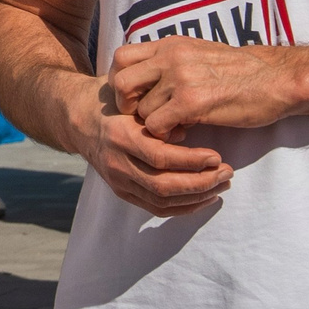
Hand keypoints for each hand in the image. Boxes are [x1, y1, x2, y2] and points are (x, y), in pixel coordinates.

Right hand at [63, 75, 232, 217]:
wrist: (81, 120)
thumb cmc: (115, 104)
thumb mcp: (135, 100)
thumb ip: (159, 114)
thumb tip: (187, 132)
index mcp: (120, 136)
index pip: (160, 157)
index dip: (191, 160)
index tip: (217, 156)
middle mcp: (117, 163)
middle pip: (163, 185)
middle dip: (201, 182)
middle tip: (227, 173)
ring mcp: (118, 181)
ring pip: (162, 201)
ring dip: (197, 197)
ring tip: (222, 184)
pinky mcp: (122, 192)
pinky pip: (156, 208)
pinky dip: (184, 207)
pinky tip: (205, 197)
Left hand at [110, 36, 301, 134]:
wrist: (277, 79)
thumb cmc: (242, 72)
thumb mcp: (200, 54)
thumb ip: (171, 62)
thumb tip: (148, 81)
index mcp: (170, 44)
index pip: (121, 57)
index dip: (122, 81)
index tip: (138, 96)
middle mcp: (170, 57)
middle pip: (120, 82)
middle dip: (127, 105)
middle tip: (146, 116)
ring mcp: (180, 78)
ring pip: (140, 109)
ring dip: (153, 124)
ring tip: (175, 126)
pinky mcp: (192, 102)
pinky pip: (157, 125)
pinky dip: (165, 135)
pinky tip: (184, 133)